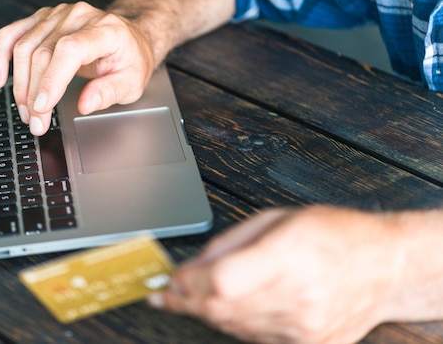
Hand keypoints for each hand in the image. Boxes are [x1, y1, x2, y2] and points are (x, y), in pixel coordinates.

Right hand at [0, 1, 155, 134]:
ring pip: (24, 46)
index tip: (42, 107)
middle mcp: (78, 17)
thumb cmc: (131, 60)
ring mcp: (58, 15)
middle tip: (36, 123)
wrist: (130, 37)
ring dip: (19, 84)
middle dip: (34, 94)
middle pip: (43, 52)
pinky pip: (13, 34)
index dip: (51, 79)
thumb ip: (109, 92)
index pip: (70, 49)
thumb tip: (85, 104)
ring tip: (26, 112)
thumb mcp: (132, 82)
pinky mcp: (43, 19)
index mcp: (106, 29)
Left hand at [148, 206, 397, 343]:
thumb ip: (230, 243)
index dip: (188, 282)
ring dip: (205, 312)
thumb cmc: (335, 235)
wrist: (385, 267)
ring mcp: (303, 327)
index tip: (171, 278)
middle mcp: (297, 297)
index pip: (221, 282)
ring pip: (232, 327)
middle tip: (164, 293)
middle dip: (185, 300)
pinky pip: (253, 337)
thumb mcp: (278, 219)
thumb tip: (193, 265)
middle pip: (220, 309)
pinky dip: (232, 323)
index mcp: (289, 255)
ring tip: (185, 298)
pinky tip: (223, 308)